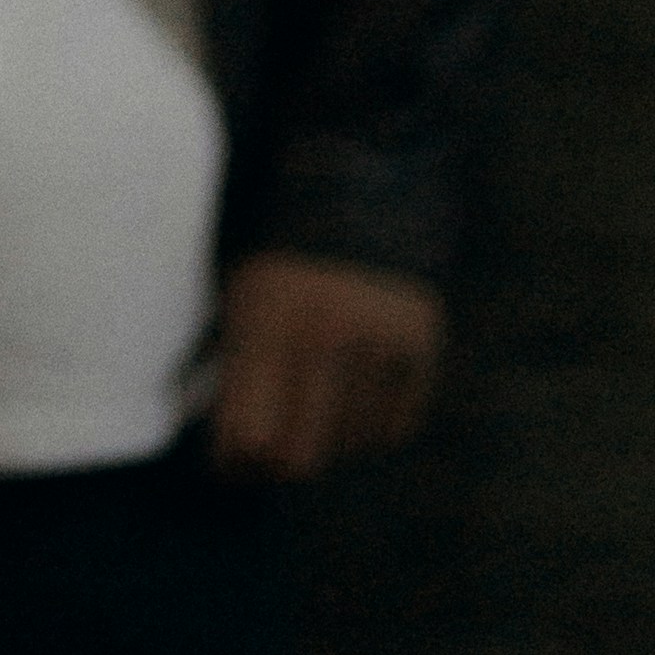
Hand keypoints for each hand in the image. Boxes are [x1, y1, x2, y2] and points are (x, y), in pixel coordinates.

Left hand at [210, 252, 442, 476]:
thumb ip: (236, 374)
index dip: (235, 462)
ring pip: (346, 445)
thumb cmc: (284, 260)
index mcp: (264, 319)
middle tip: (272, 450)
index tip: (232, 462)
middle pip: (299, 458)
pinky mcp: (421, 343)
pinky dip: (368, 424)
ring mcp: (379, 339)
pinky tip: (351, 391)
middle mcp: (325, 333)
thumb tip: (233, 460)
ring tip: (313, 400)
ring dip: (326, 437)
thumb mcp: (240, 299)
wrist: (361, 189)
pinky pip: (391, 428)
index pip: (248, 438)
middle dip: (278, 464)